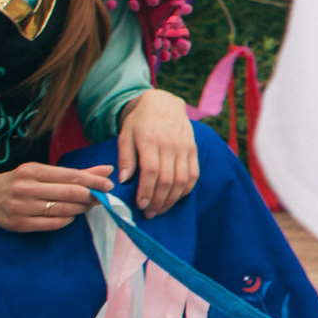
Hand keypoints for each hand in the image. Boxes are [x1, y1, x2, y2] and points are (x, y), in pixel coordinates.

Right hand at [0, 162, 114, 231]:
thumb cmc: (19, 182)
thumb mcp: (41, 172)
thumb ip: (74, 173)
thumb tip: (107, 170)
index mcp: (32, 171)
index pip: (71, 176)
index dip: (94, 181)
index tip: (109, 185)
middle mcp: (26, 188)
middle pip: (70, 194)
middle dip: (91, 196)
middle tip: (102, 198)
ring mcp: (21, 207)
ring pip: (64, 210)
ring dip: (81, 209)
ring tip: (87, 206)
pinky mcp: (19, 224)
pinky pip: (53, 224)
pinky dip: (67, 220)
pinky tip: (70, 216)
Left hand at [115, 89, 199, 215]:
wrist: (164, 103)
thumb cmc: (140, 121)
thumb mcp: (126, 135)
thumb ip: (125, 157)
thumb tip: (123, 180)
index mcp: (150, 141)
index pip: (151, 172)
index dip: (147, 191)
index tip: (140, 205)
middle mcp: (170, 145)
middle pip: (168, 180)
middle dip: (158, 200)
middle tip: (149, 213)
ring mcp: (184, 148)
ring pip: (182, 180)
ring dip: (172, 199)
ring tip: (161, 209)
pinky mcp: (193, 150)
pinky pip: (194, 174)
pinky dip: (186, 189)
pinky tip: (176, 197)